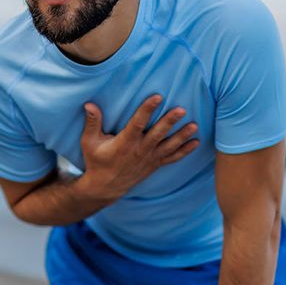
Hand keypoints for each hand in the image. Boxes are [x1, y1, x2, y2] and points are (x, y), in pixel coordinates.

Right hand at [78, 94, 199, 200]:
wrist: (106, 187)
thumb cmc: (97, 162)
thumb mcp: (89, 143)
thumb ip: (92, 123)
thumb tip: (89, 104)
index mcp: (124, 143)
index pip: (137, 124)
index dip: (147, 110)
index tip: (157, 97)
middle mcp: (139, 151)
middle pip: (157, 134)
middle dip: (170, 122)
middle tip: (181, 110)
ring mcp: (149, 159)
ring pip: (168, 146)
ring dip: (182, 136)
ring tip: (194, 126)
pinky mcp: (154, 164)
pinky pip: (172, 158)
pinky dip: (184, 151)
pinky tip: (196, 142)